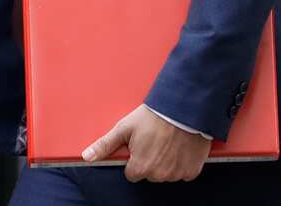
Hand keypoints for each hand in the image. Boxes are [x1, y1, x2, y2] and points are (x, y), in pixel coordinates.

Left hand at [82, 104, 211, 182]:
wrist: (183, 106)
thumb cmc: (153, 116)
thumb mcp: (125, 127)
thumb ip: (105, 145)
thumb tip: (87, 156)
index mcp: (141, 167)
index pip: (132, 173)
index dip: (135, 158)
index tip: (141, 145)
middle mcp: (159, 175)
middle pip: (150, 174)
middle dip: (151, 161)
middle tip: (155, 140)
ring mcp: (177, 173)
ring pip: (167, 174)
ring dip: (167, 162)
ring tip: (169, 141)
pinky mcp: (193, 169)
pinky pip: (185, 172)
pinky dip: (183, 162)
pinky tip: (181, 147)